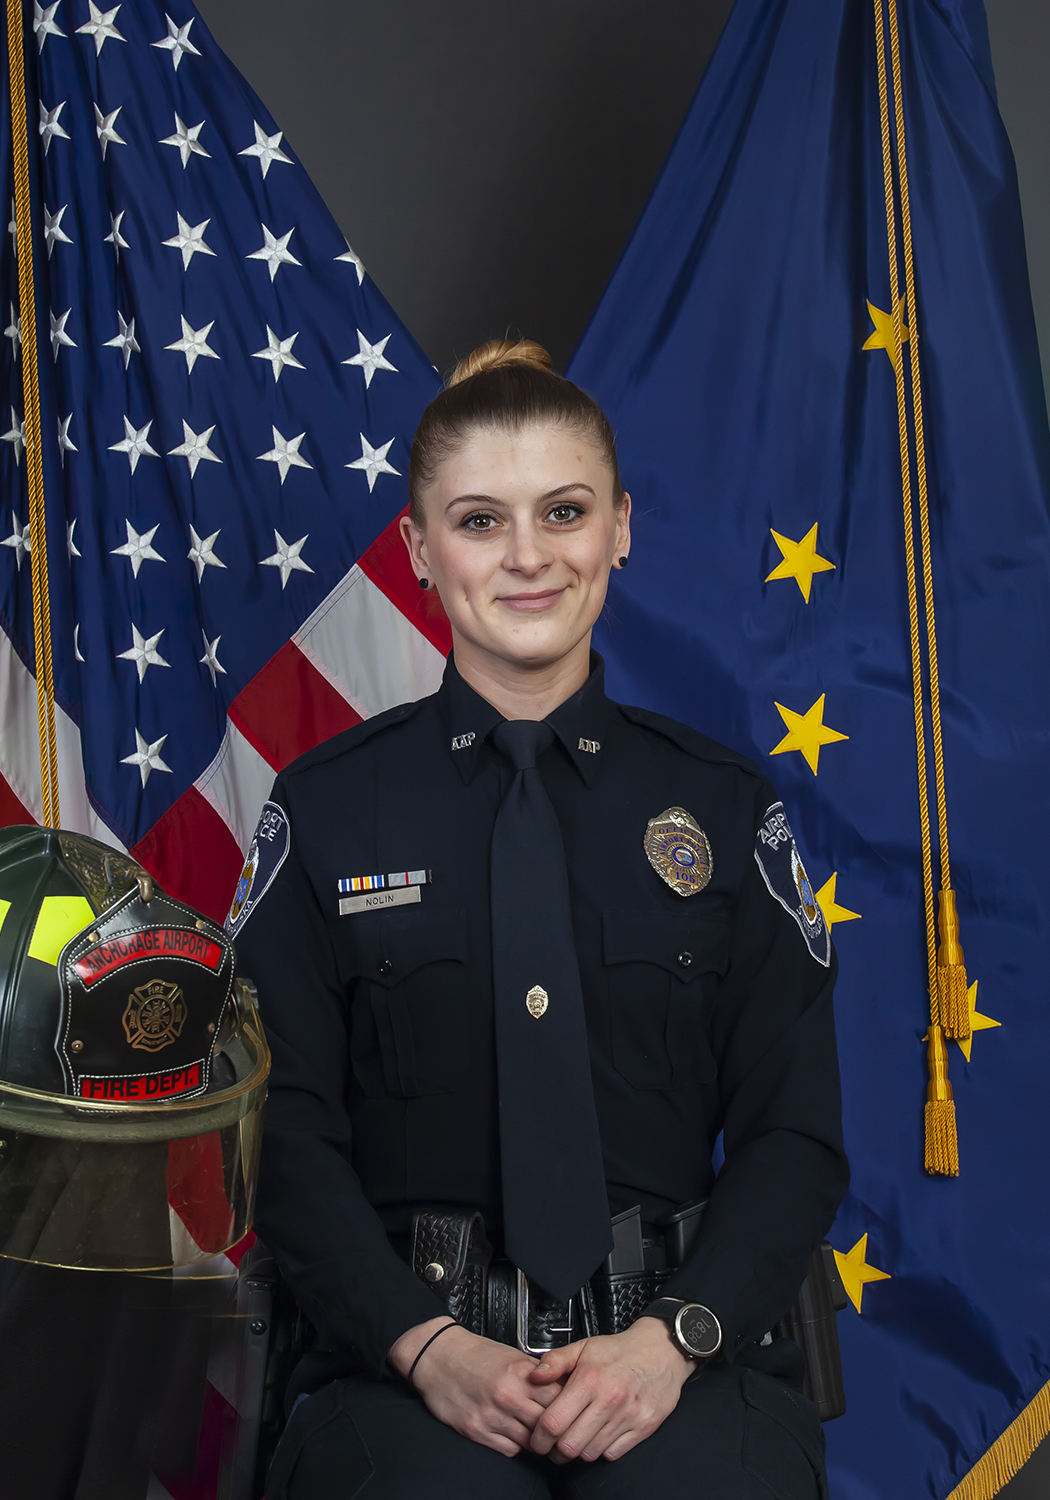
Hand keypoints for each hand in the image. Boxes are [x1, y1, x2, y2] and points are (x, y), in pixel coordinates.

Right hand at [388, 1318, 562, 1456]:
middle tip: (559, 1428)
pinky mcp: (476, 1431)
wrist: (438, 1356)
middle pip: (547, 1423)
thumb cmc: (475, 1354)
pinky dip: (516, 1445)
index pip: (559, 1398)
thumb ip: (536, 1373)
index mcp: (520, 1373)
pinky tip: (515, 1435)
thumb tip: (563, 1387)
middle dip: (555, 1428)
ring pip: (530, 1442)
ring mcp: (491, 1415)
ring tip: (538, 1434)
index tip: (571, 1409)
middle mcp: (507, 1396)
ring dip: (537, 1440)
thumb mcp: (511, 1355)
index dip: (569, 1406)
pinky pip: (509, 1450)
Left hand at [526, 1317, 694, 1462]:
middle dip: (555, 1450)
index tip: (537, 1438)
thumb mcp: (584, 1347)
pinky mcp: (644, 1427)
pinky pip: (613, 1454)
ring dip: (579, 1450)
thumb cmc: (620, 1351)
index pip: (553, 1423)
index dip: (539, 1437)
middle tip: (553, 1444)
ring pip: (590, 1453)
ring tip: (576, 1437)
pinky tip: (598, 1435)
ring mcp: (628, 1416)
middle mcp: (609, 1399)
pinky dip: (602, 1450)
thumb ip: (555, 1361)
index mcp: (589, 1379)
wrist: (662, 1351)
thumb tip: (533, 1377)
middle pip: (570, 1445)